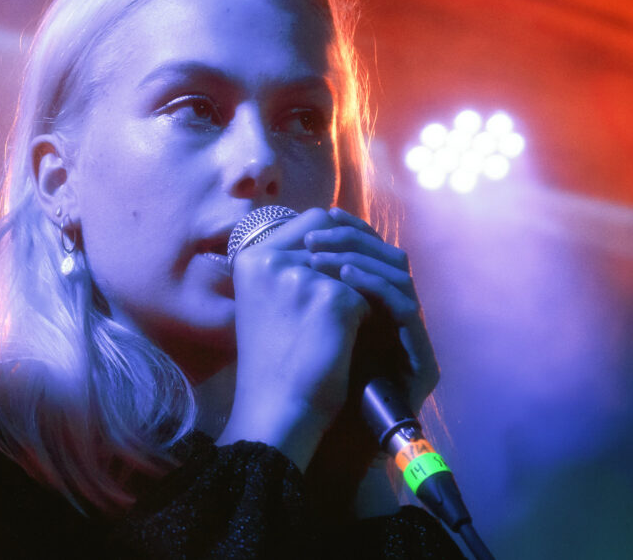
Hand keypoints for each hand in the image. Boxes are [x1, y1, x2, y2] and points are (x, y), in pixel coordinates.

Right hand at [219, 208, 369, 470]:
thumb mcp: (268, 303)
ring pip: (355, 262)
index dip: (340, 231)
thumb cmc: (271, 363)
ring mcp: (302, 276)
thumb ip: (292, 269)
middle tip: (380, 266)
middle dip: (362, 245)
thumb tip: (337, 240)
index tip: (359, 248)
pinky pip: (367, 294)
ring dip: (370, 280)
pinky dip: (371, 312)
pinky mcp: (332, 298)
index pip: (310, 221)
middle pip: (335, 231)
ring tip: (380, 300)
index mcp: (252, 258)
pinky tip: (366, 332)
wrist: (276, 410)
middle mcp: (271, 259)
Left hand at [305, 207, 439, 416]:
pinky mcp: (423, 363)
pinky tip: (342, 280)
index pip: (374, 252)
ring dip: (358, 259)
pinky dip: (374, 288)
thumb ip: (307, 290)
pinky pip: (405, 310)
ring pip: (399, 277)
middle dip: (352, 238)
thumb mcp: (302, 324)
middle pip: (390, 257)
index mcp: (376, 306)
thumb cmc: (309, 387)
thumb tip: (285, 242)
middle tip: (314, 235)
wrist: (327, 445)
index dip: (351, 229)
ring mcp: (414, 340)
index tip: (318, 216)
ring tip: (319, 256)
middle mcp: (400, 318)